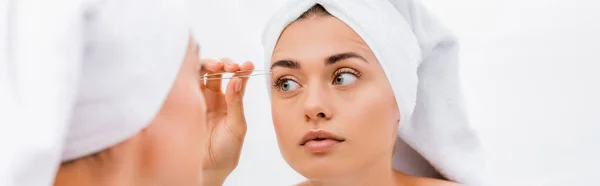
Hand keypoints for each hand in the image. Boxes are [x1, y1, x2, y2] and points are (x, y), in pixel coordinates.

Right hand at [198, 57, 253, 184]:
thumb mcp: (237, 126)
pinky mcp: (184, 101)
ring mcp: (199, 98)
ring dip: (210, 64)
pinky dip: (193, 72)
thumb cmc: (226, 150)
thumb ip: (237, 103)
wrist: (207, 168)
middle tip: (231, 66)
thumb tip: (238, 80)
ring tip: (218, 66)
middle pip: (218, 71)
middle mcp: (214, 97)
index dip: (243, 69)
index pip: (237, 79)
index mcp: (231, 101)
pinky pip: (188, 83)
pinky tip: (201, 71)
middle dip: (226, 63)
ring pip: (202, 73)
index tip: (248, 65)